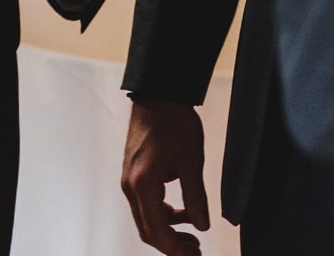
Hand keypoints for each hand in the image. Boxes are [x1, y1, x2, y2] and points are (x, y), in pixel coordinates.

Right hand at [122, 98, 209, 255]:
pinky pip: (147, 203)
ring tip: (194, 237)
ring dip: (169, 230)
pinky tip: (184, 214)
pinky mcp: (134, 173)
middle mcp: (131, 187)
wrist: (158, 94)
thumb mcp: (191, 161)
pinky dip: (164, 213)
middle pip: (148, 230)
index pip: (157, 231)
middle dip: (172, 245)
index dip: (175, 249)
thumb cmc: (174, 123)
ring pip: (147, 218)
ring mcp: (130, 180)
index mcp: (143, 185)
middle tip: (196, 252)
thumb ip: (196, 197)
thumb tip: (203, 225)